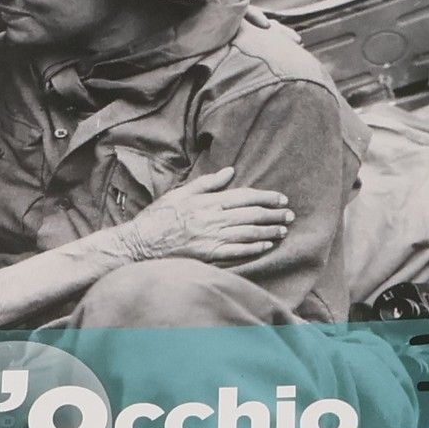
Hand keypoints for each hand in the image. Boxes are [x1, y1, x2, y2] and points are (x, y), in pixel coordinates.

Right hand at [113, 167, 292, 264]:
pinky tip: (266, 246)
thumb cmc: (157, 218)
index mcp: (207, 202)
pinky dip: (253, 248)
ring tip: (283, 229)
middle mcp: (212, 219)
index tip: (281, 198)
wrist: (139, 244)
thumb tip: (230, 172)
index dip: (266, 197)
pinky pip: (236, 252)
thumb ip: (207, 183)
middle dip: (273, 214)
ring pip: (248, 233)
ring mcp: (210, 238)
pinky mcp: (207, 255)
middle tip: (289, 214)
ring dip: (268, 230)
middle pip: (251, 215)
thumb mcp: (179, 193)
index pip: (244, 197)